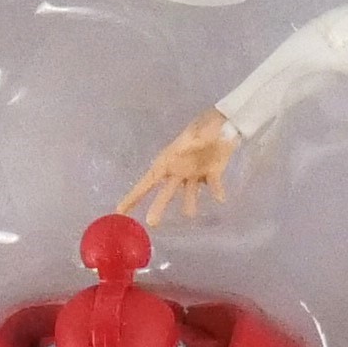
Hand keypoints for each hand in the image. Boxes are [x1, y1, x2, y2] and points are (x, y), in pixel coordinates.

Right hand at [120, 109, 239, 226]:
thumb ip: (197, 137)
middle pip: (166, 193)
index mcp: (168, 160)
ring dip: (189, 204)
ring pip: (189, 193)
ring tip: (189, 214)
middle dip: (158, 207)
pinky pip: (213, 185)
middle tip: (152, 224)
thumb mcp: (199, 129)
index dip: (135, 195)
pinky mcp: (212, 174)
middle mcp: (178, 171)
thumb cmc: (206, 124)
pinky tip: (221, 199)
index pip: (148, 181)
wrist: (226, 122)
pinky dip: (217, 191)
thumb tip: (191, 144)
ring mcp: (194, 174)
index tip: (120, 210)